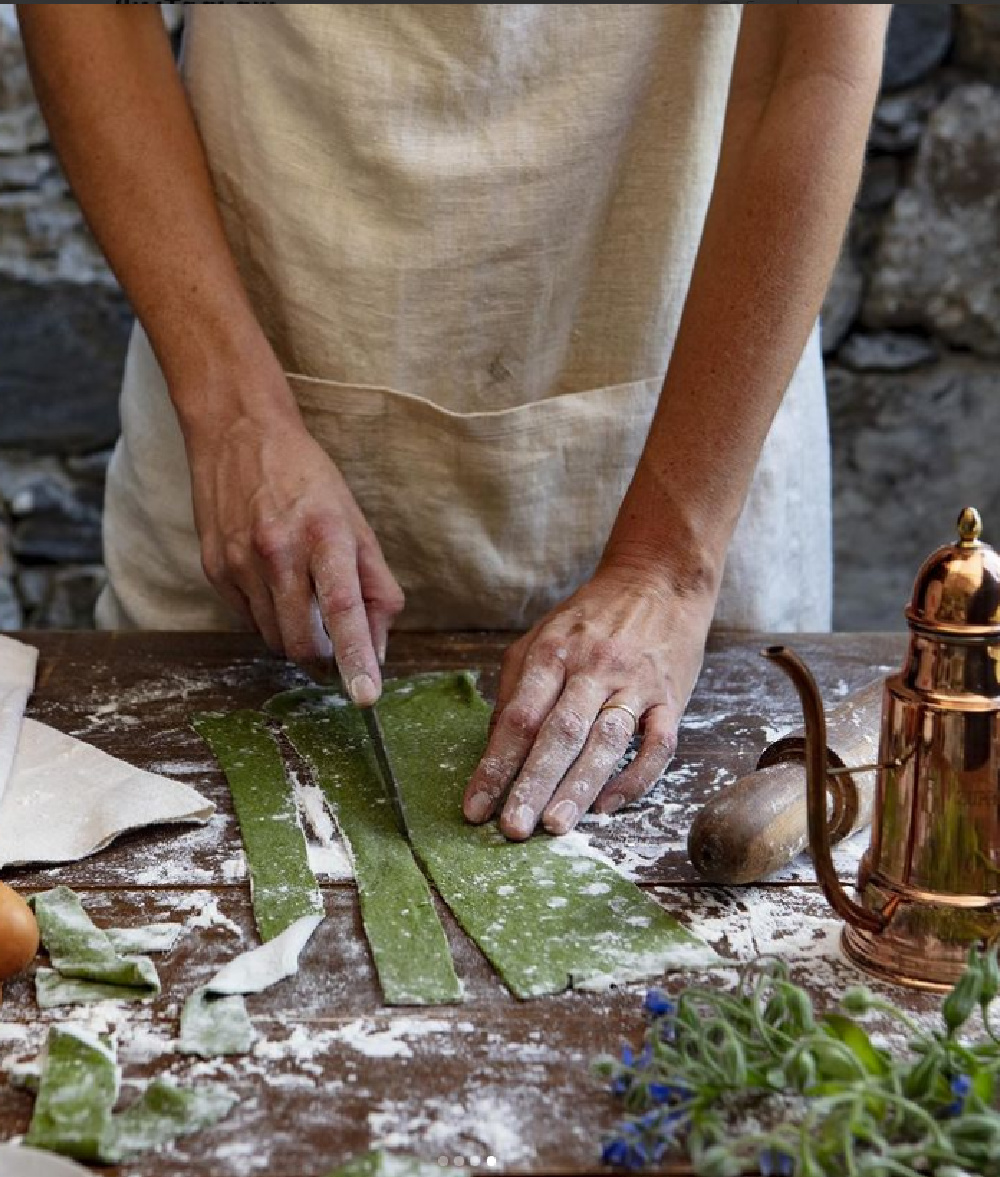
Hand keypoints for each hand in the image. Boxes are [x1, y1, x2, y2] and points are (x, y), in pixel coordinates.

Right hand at [186, 386, 403, 704]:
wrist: (239, 432)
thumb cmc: (309, 481)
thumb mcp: (357, 524)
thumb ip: (376, 587)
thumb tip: (378, 649)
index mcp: (325, 533)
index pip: (344, 608)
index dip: (356, 657)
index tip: (366, 696)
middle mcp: (278, 548)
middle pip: (301, 641)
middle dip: (323, 659)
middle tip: (336, 649)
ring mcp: (239, 561)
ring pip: (273, 638)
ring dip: (295, 635)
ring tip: (302, 593)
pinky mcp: (214, 569)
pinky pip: (248, 620)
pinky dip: (268, 616)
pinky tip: (273, 580)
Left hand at [462, 559, 716, 839]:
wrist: (659, 580)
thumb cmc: (592, 617)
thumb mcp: (542, 636)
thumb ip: (515, 687)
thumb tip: (494, 745)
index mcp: (553, 652)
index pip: (518, 717)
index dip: (495, 765)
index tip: (475, 807)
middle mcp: (593, 668)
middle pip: (559, 733)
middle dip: (533, 784)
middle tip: (513, 828)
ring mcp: (635, 684)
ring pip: (606, 742)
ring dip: (579, 787)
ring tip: (555, 826)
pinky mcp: (670, 698)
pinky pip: (656, 746)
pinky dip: (634, 779)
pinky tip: (607, 806)